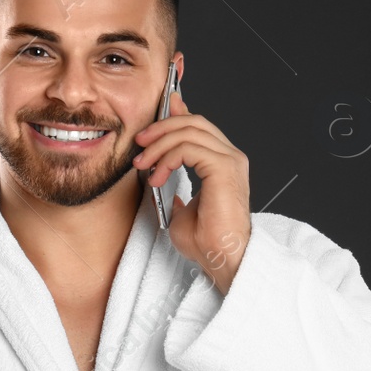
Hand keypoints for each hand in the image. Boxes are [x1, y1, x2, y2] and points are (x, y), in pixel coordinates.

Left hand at [133, 90, 251, 295]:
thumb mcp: (180, 206)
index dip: (178, 113)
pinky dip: (167, 159)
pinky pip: (188, 148)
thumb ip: (174, 185)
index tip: (157, 112)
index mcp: (223, 163)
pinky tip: (157, 177)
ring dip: (158, 145)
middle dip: (162, 127)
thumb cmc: (206, 241)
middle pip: (194, 122)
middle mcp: (230, 157)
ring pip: (189, 132)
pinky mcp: (224, 167)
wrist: (221, 258)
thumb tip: (160, 176)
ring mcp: (230, 160)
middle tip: (140, 142)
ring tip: (143, 165)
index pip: (200, 126)